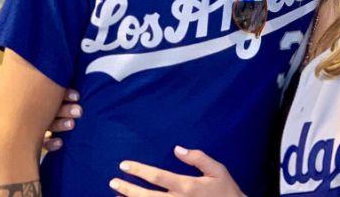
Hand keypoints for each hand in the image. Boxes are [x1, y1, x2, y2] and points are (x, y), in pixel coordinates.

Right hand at [42, 88, 80, 151]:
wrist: (53, 126)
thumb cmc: (67, 101)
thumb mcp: (64, 92)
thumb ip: (69, 90)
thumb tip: (87, 79)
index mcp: (48, 96)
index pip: (55, 93)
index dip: (66, 95)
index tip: (77, 97)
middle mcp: (41, 109)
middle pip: (51, 109)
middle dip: (66, 110)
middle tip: (79, 111)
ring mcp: (38, 125)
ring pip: (48, 125)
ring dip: (60, 124)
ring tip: (72, 124)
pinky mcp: (39, 140)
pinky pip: (43, 143)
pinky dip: (51, 143)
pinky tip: (60, 143)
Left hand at [109, 146, 243, 196]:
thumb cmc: (226, 190)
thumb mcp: (218, 170)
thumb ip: (198, 158)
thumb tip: (177, 148)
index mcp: (187, 186)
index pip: (157, 176)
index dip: (139, 170)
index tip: (124, 165)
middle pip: (146, 196)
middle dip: (127, 188)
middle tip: (112, 182)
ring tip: (116, 196)